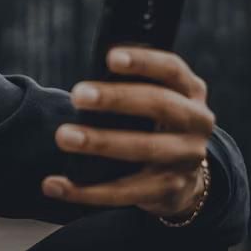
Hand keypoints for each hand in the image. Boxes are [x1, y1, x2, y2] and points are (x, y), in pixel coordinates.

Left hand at [42, 47, 214, 218]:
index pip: (171, 69)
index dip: (143, 62)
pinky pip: (125, 192)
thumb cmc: (153, 123)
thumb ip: (130, 85)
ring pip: (144, 148)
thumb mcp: (154, 98)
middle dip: (116, 98)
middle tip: (77, 95)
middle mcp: (196, 122)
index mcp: (190, 91)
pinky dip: (86, 190)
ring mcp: (186, 158)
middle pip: (159, 104)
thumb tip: (90, 77)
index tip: (110, 57)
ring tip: (63, 136)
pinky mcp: (169, 190)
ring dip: (101, 142)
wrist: (183, 177)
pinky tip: (54, 184)